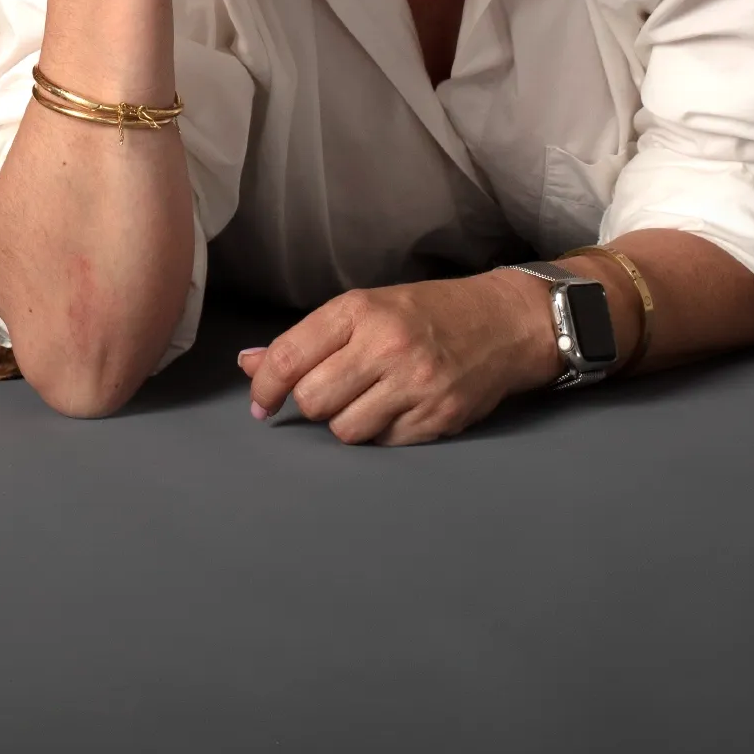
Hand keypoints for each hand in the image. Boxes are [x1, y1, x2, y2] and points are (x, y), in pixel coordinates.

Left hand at [238, 271, 554, 445]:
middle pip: (313, 401)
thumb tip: (249, 364)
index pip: (290, 357)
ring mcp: (415, 384)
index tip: (260, 403)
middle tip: (331, 393)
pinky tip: (398, 409)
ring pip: (345, 430)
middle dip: (312, 404)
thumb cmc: (426, 314)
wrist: (504, 322)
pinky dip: (382, 434)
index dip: (264, 386)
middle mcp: (386, 345)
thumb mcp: (364, 309)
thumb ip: (307, 340)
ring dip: (347, 422)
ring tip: (369, 399)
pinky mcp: (439, 416)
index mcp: (359, 311)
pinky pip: (385, 444)